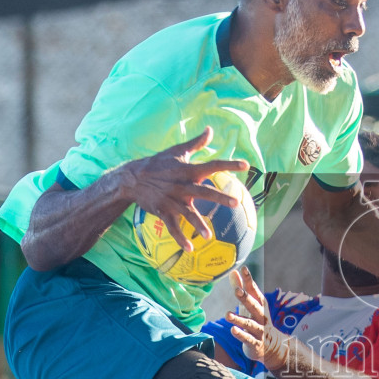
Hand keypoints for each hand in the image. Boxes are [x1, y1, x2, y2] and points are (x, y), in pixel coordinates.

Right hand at [118, 128, 247, 252]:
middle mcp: (182, 185)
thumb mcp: (177, 151)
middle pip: (204, 192)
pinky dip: (180, 238)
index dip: (229, 164)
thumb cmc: (158, 163)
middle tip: (235, 203)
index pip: (212, 165)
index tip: (246, 165)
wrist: (132, 178)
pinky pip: (172, 227)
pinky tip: (190, 249)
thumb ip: (196, 143)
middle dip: (219, 197)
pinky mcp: (163, 211)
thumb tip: (210, 130)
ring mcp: (172, 200)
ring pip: (187, 214)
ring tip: (208, 236)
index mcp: (188, 170)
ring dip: (198, 224)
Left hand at [227, 268, 289, 371]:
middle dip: (246, 298)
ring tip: (227, 315)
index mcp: (260, 306)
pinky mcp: (255, 344)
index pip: (255, 291)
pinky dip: (240, 335)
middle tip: (236, 290)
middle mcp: (261, 317)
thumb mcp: (250, 305)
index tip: (243, 269)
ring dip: (238, 319)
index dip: (249, 281)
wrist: (273, 347)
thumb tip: (233, 271)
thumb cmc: (258, 322)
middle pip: (254, 306)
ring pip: (249, 324)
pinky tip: (232, 330)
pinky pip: (248, 339)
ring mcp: (259, 331)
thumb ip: (241, 289)